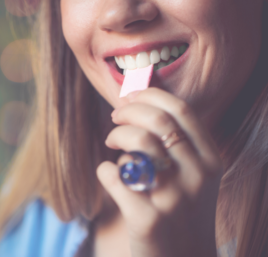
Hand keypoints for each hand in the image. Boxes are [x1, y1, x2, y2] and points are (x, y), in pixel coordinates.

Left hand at [97, 88, 222, 256]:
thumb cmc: (183, 209)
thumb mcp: (195, 175)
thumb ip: (178, 142)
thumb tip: (140, 103)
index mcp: (209, 160)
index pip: (181, 110)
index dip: (151, 95)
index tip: (131, 95)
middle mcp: (197, 176)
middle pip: (157, 121)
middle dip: (129, 110)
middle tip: (115, 115)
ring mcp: (173, 198)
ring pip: (138, 143)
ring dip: (117, 135)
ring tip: (112, 142)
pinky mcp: (147, 219)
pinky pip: (115, 177)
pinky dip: (105, 170)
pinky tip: (109, 174)